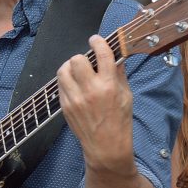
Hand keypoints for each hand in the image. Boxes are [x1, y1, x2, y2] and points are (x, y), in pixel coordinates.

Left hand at [58, 35, 135, 174]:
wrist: (105, 147)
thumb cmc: (119, 121)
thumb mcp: (126, 95)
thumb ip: (119, 74)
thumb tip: (116, 55)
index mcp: (108, 86)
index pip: (101, 54)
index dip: (98, 42)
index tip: (96, 40)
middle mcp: (90, 91)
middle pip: (77, 59)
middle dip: (82, 57)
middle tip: (88, 63)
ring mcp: (74, 99)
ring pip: (63, 70)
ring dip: (70, 67)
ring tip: (78, 72)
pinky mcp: (65, 106)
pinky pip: (60, 85)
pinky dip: (67, 81)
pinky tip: (75, 86)